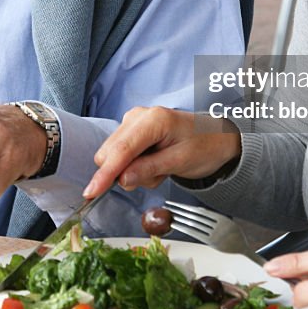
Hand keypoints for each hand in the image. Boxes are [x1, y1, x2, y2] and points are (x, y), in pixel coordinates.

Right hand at [83, 106, 240, 197]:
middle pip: (110, 153)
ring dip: (134, 171)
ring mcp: (132, 122)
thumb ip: (149, 169)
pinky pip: (121, 156)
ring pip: (113, 157)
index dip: (105, 173)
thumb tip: (122, 179)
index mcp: (153, 120)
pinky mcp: (131, 131)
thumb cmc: (203, 146)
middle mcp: (138, 116)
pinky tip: (155, 163)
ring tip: (160, 167)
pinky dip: (136, 166)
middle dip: (127, 173)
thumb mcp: (180, 162)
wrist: (215, 138)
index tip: (91, 192)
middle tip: (158, 174)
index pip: (121, 150)